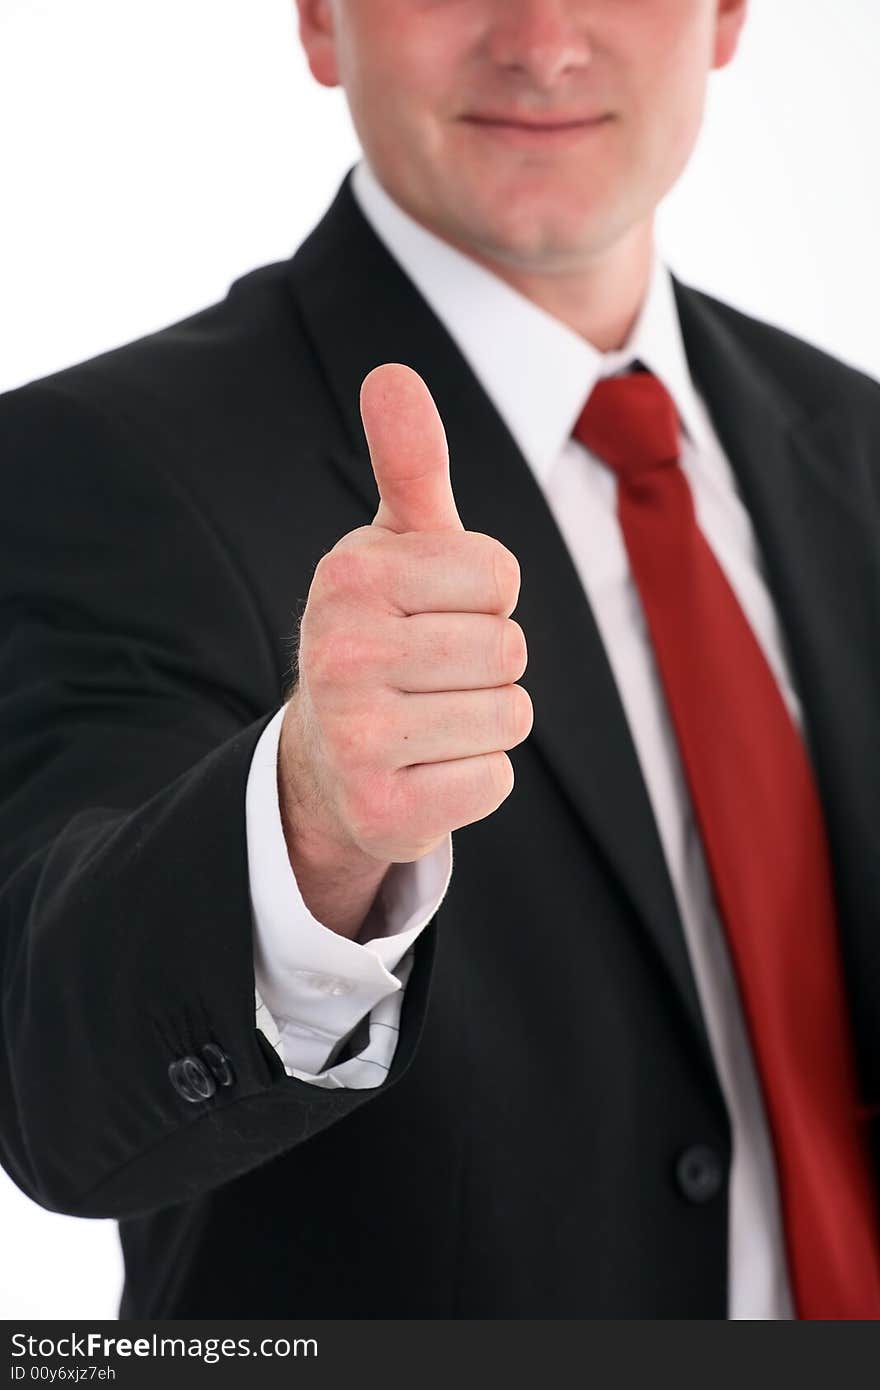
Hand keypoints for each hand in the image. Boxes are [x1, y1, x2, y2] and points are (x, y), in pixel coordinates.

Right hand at [279, 363, 531, 918]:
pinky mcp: (381, 809)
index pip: (500, 576)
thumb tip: (392, 372)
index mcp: (351, 575)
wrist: (326, 757)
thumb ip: (408, 463)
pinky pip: (493, 781)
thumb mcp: (394, 548)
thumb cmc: (384, 633)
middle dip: (488, 665)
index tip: (435, 612)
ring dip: (485, 723)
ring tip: (429, 720)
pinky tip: (424, 769)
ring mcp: (355, 735)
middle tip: (433, 675)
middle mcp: (341, 651)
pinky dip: (474, 779)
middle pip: (509, 650)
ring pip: (509, 717)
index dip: (485, 598)